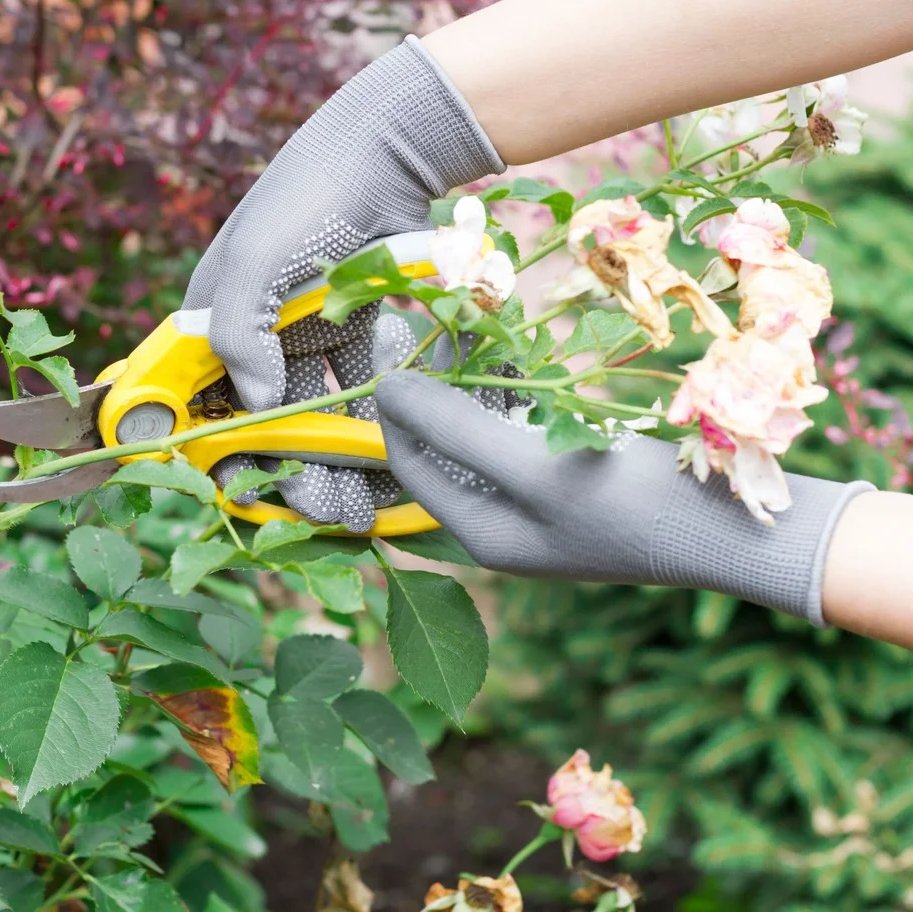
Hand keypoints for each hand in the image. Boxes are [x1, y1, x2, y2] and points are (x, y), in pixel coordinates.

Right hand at [181, 35, 502, 532]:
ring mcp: (300, 330)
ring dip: (327, 460)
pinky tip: (383, 456)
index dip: (211, 451)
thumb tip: (254, 404)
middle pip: (257, 418)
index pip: (194, 400)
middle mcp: (252, 329)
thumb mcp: (260, 259)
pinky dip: (364, 422)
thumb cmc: (312, 195)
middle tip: (318, 512)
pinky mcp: (347, 328)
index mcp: (212, 316)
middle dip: (283, 471)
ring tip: (353, 505)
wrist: (391, 148)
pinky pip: (351, 387)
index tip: (241, 495)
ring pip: (308, 411)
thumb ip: (241, 333)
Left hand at [373, 362, 873, 625]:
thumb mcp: (532, 465)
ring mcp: (533, 496)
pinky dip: (508, 387)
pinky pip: (519, 424)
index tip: (384, 344)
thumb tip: (387, 389)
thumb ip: (455, 428)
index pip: (408, 463)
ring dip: (467, 377)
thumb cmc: (628, 505)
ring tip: (455, 315)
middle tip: (416, 319)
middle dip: (427, 384)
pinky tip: (502, 343)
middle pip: (440, 443)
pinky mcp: (568, 473)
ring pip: (479, 428)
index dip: (391, 405)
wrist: (731, 529)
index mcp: (478, 530)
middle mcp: (497, 517)